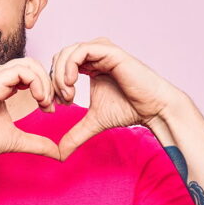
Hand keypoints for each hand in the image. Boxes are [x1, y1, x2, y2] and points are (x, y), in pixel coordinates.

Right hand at [0, 57, 59, 163]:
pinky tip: (39, 99)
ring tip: (46, 103)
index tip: (50, 109)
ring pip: (29, 64)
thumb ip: (38, 142)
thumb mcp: (18, 140)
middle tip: (52, 105)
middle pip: (32, 64)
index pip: (30, 72)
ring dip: (44, 82)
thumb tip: (58, 153)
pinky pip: (23, 71)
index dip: (45, 86)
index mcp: (0, 83)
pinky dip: (37, 82)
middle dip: (48, 82)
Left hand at [49, 37, 179, 159]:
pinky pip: (81, 51)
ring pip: (67, 53)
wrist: (153, 109)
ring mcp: (102, 50)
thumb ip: (75, 133)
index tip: (52, 106)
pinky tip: (72, 85)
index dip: (50, 85)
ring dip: (60, 76)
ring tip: (68, 96)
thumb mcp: (94, 122)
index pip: (59, 66)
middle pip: (59, 57)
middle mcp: (94, 54)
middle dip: (52, 81)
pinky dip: (70, 67)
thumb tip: (60, 153)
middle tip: (58, 102)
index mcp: (90, 65)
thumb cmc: (129, 110)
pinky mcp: (109, 51)